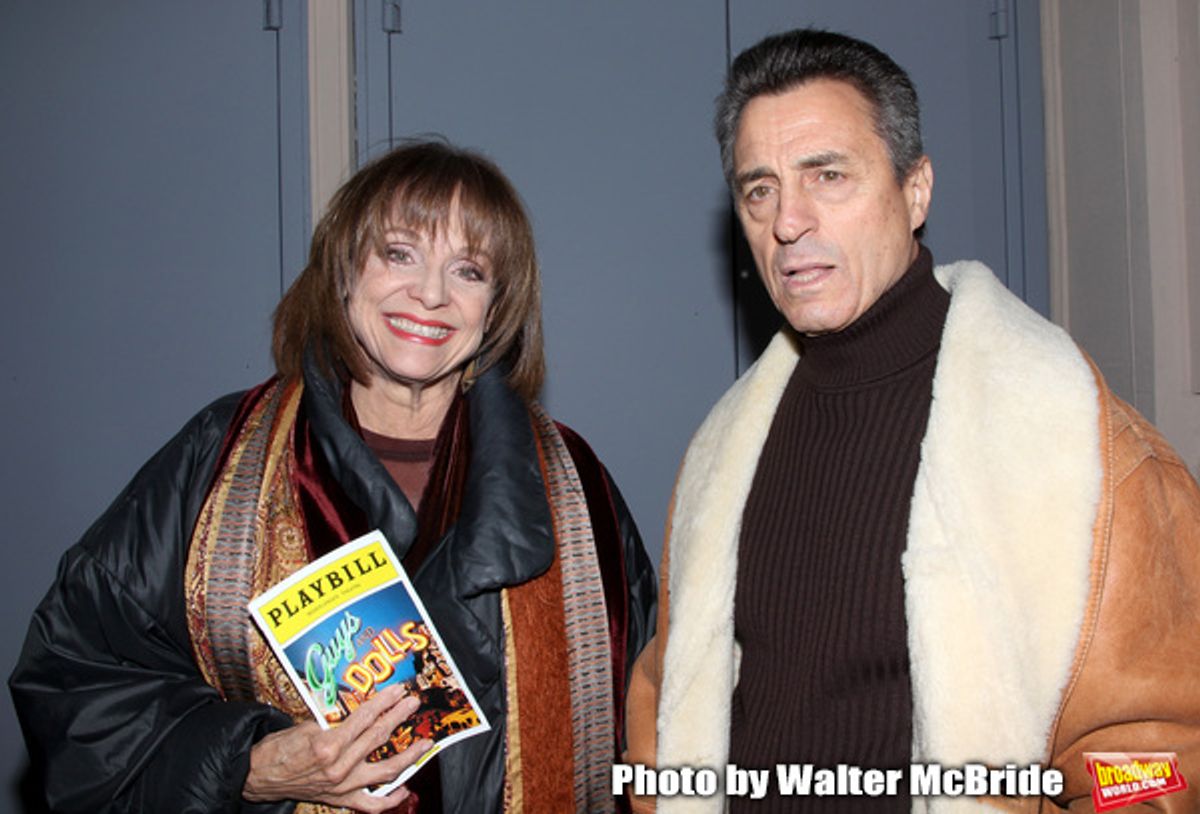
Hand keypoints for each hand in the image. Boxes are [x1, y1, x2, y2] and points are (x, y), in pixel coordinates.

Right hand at [243, 684, 433, 811]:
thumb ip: (334, 720)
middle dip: (399, 717)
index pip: (365, 717)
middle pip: (378, 737)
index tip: (398, 692)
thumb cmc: (279, 749)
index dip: (384, 702)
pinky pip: (372, 804)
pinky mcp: (341, 799)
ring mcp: (343, 786)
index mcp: (329, 744)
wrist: (259, 776)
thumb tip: (358, 711)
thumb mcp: (306, 725)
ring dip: (408, 756)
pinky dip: (391, 800)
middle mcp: (339, 766)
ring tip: (423, 743)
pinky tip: (405, 789)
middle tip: (412, 704)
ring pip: (385, 771)